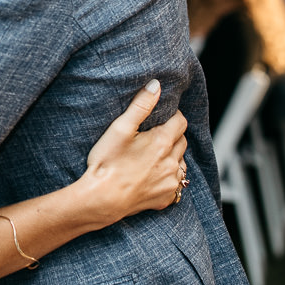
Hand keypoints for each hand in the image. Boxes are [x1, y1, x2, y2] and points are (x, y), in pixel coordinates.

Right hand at [77, 80, 188, 224]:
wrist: (101, 199)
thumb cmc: (107, 163)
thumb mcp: (120, 129)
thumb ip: (140, 105)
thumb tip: (156, 85)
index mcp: (162, 142)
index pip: (180, 122)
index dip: (172, 116)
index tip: (161, 117)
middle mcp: (171, 162)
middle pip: (182, 141)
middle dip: (172, 136)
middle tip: (154, 136)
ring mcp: (170, 182)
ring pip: (181, 163)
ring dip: (173, 157)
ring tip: (154, 156)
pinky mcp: (166, 198)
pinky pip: (176, 183)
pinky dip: (170, 177)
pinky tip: (154, 176)